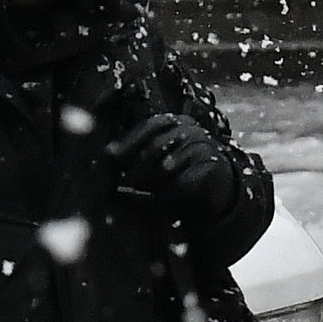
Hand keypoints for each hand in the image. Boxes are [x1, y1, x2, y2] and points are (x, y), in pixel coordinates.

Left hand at [103, 96, 254, 225]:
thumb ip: (136, 154)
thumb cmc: (178, 169)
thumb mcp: (157, 157)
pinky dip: (169, 191)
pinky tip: (159, 200)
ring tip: (135, 190)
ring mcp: (203, 146)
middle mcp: (190, 129)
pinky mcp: (212, 166)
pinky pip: (185, 180)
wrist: (216, 183)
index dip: (128, 141)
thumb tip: (105, 156)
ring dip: (149, 180)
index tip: (109, 156)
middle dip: (135, 166)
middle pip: (156, 145)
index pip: (148, 126)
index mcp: (174, 121)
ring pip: (168, 164)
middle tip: (120, 182)